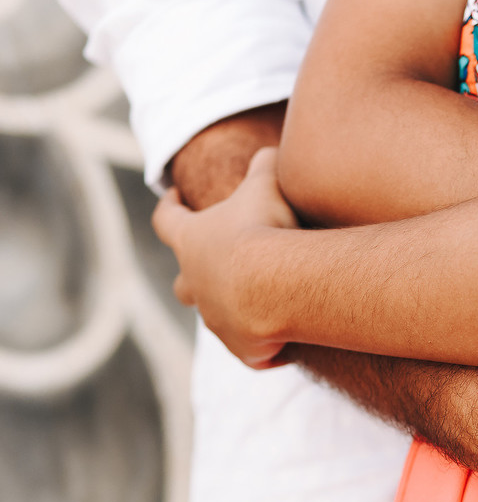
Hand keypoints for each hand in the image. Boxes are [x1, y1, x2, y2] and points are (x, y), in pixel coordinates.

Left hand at [153, 147, 297, 368]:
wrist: (275, 287)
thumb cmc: (264, 230)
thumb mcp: (267, 184)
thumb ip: (265, 164)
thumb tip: (271, 150)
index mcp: (192, 242)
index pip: (166, 221)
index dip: (168, 208)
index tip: (172, 195)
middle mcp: (196, 285)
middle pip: (183, 285)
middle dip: (194, 277)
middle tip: (215, 269)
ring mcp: (217, 321)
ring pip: (217, 318)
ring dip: (233, 311)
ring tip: (262, 305)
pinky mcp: (244, 349)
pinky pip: (254, 352)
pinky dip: (266, 346)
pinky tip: (286, 342)